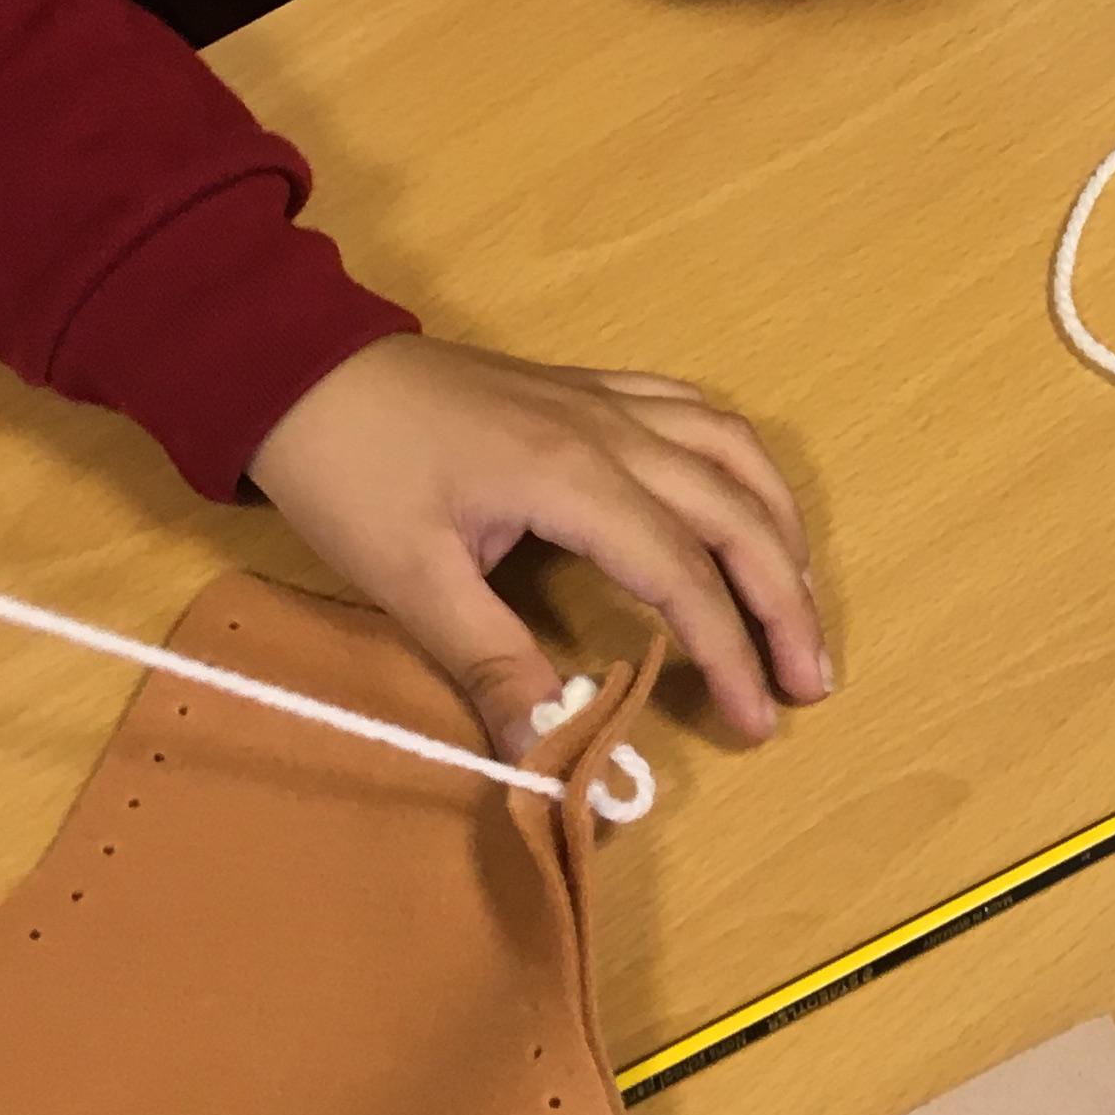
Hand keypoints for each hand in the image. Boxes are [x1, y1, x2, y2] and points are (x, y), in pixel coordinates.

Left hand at [247, 336, 831, 760]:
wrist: (301, 366)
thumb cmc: (350, 474)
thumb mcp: (408, 580)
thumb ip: (491, 661)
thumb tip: (553, 747)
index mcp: (573, 478)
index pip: (683, 574)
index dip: (728, 651)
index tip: (754, 721)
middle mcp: (613, 431)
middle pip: (734, 512)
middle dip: (784, 599)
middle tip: (812, 679)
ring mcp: (605, 400)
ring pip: (731, 451)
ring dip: (779, 524)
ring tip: (802, 596)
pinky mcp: (587, 389)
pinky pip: (695, 411)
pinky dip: (739, 460)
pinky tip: (745, 497)